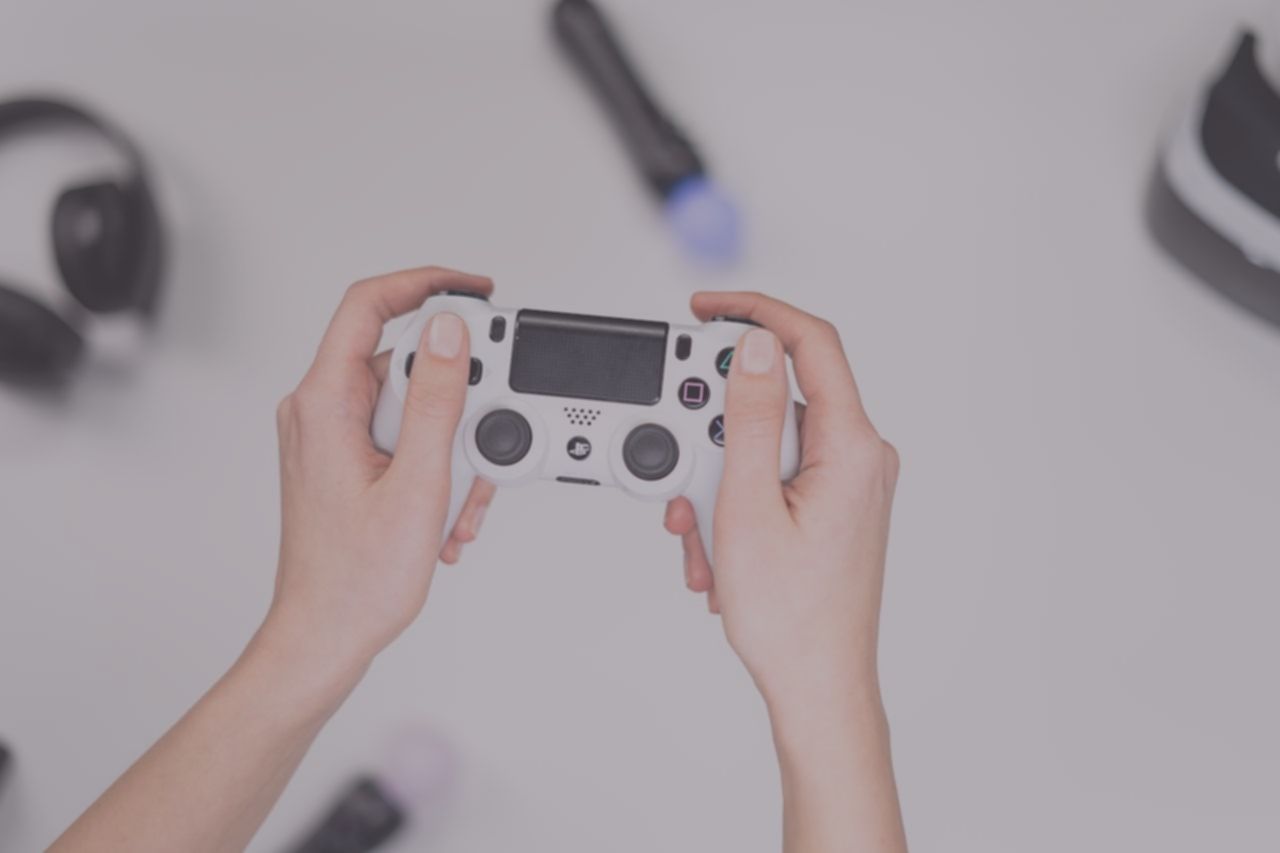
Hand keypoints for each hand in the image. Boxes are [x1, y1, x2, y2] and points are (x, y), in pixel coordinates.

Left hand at [270, 267, 496, 669]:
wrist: (325, 636)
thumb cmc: (355, 580)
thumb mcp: (417, 484)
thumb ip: (437, 401)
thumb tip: (450, 334)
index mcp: (324, 404)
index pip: (368, 305)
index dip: (425, 284)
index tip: (472, 291)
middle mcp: (320, 411)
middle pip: (405, 363)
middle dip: (458, 400)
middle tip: (482, 436)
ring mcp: (331, 436)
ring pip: (411, 407)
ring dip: (451, 447)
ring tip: (457, 500)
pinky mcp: (346, 459)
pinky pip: (402, 437)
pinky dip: (435, 465)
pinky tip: (443, 511)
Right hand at [665, 292, 899, 710]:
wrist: (818, 684)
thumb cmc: (792, 617)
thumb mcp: (748, 507)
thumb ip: (748, 418)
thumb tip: (755, 347)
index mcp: (852, 447)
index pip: (810, 343)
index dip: (754, 312)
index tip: (706, 308)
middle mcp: (860, 457)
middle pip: (773, 399)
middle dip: (713, 431)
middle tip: (682, 469)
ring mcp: (848, 482)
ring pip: (764, 444)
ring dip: (717, 477)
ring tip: (702, 532)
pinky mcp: (832, 504)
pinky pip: (774, 475)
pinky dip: (735, 498)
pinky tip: (719, 545)